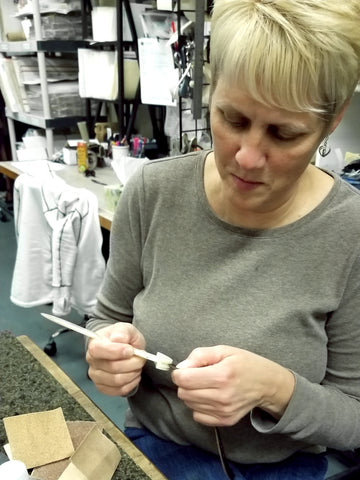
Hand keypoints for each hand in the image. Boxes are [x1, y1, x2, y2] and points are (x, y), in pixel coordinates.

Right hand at [86, 322, 145, 396]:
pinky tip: (133, 374)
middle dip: (131, 362)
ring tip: (137, 365)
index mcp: (94, 344)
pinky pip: (119, 390)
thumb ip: (123, 331)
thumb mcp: (126, 328)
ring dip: (133, 373)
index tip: (130, 350)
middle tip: (140, 357)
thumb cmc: (122, 338)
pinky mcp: (103, 387)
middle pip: (112, 367)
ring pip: (117, 380)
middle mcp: (92, 361)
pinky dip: (131, 383)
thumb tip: (118, 338)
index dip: (116, 351)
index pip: (98, 350)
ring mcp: (96, 376)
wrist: (122, 348)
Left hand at [172, 346, 294, 426]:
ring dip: (192, 394)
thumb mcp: (223, 350)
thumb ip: (199, 355)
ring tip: (206, 385)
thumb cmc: (244, 363)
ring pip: (189, 405)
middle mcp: (222, 396)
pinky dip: (199, 406)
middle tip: (197, 376)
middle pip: (184, 394)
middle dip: (185, 383)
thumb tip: (181, 367)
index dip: (179, 373)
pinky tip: (210, 397)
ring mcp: (224, 411)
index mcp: (222, 375)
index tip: (185, 369)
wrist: (267, 384)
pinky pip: (198, 416)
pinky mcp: (225, 420)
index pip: (184, 380)